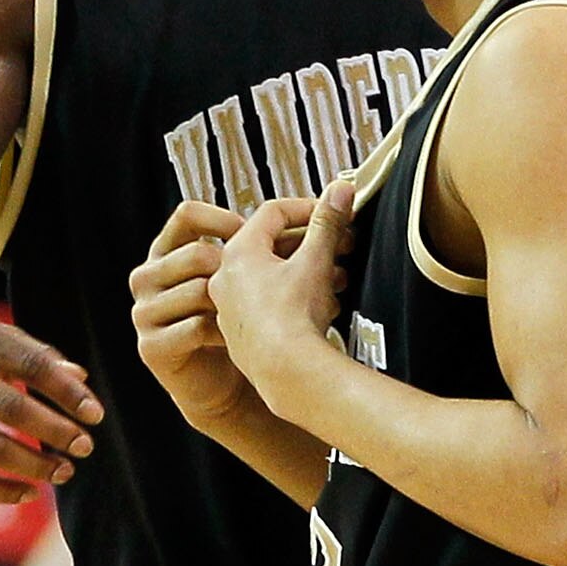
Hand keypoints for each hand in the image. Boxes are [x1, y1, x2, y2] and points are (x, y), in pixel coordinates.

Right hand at [0, 309, 101, 505]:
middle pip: (10, 408)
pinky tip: (28, 493)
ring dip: (33, 466)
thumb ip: (32, 353)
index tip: (95, 414)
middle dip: (55, 432)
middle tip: (85, 447)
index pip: (29, 362)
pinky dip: (1, 491)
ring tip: (63, 472)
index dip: (66, 391)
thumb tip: (81, 379)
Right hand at [131, 202, 260, 425]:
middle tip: (261, 288)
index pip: (187, 214)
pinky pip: (196, 327)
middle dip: (235, 271)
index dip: (223, 219)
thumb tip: (283, 216)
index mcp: (164, 254)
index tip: (252, 234)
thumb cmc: (232, 327)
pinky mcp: (151, 346)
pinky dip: (224, 334)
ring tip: (250, 318)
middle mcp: (146, 279)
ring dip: (232, 306)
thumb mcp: (232, 280)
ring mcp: (144, 313)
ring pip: (199, 291)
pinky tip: (236, 342)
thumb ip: (240, 249)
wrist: (223, 386)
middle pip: (197, 254)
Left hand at [210, 182, 351, 413]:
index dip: (308, 208)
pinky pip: (269, 307)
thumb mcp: (315, 260)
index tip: (331, 212)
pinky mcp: (241, 337)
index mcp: (239, 253)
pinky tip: (321, 307)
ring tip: (336, 279)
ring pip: (272, 279)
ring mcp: (231, 310)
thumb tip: (339, 191)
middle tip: (339, 246)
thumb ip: (328, 222)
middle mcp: (226, 279)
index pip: (273, 213)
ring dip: (307, 273)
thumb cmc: (293, 317)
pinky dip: (294, 300)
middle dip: (312, 244)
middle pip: (272, 246)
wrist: (287, 374)